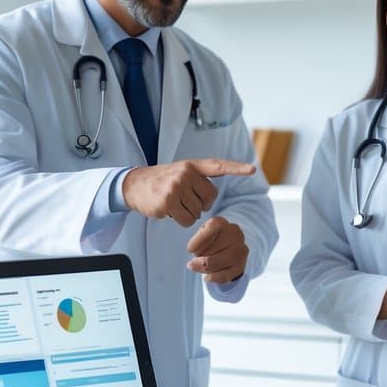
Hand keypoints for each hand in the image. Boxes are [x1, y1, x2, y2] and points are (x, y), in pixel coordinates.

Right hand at [122, 158, 255, 225]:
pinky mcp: (168, 201)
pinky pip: (187, 220)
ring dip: (187, 213)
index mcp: (192, 165)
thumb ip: (198, 179)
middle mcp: (186, 173)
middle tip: (183, 199)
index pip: (218, 166)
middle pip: (210, 199)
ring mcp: (177, 186)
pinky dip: (180, 220)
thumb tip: (213, 198)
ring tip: (173, 203)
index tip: (252, 169)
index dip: (236, 168)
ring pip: (198, 212)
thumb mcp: (181, 172)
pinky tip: (168, 210)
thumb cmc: (162, 181)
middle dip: (200, 205)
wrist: (134, 185)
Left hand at [187, 216, 248, 282]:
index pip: (212, 227)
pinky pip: (222, 276)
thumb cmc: (211, 241)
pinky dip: (212, 277)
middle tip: (198, 257)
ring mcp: (239, 251)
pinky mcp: (240, 266)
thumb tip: (193, 254)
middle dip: (199, 257)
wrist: (228, 250)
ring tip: (199, 266)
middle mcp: (234, 235)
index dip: (198, 240)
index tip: (190, 249)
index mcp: (222, 224)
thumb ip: (198, 240)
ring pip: (214, 264)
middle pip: (210, 250)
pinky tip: (207, 277)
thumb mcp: (202, 234)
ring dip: (202, 268)